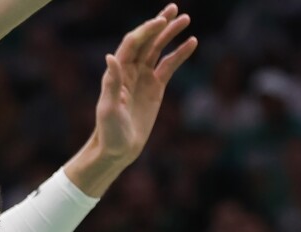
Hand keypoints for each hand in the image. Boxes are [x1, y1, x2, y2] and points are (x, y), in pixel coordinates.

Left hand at [93, 5, 196, 161]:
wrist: (118, 149)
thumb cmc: (109, 131)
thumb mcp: (108, 108)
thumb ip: (111, 83)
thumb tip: (111, 57)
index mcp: (118, 72)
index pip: (132, 44)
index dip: (146, 31)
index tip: (161, 21)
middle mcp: (130, 70)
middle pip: (146, 40)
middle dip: (160, 24)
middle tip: (174, 9)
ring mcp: (144, 77)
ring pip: (159, 49)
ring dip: (171, 34)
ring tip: (185, 20)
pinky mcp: (156, 87)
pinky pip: (169, 65)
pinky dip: (180, 54)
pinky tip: (192, 42)